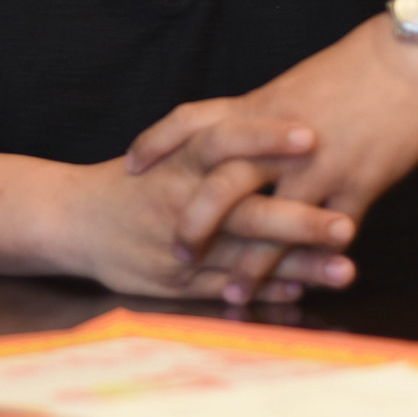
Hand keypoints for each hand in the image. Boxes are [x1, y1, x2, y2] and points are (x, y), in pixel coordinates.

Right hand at [62, 120, 356, 300]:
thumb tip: (293, 125)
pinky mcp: (174, 282)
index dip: (265, 137)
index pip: (225, 141)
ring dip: (296, 267)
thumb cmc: (135, 180)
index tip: (311, 134)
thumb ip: (222, 143)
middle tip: (346, 226)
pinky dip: (263, 291)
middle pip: (245, 212)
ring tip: (345, 270)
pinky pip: (225, 287)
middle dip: (298, 222)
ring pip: (244, 259)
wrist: (72, 219)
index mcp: (181, 162)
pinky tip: (301, 292)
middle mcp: (181, 203)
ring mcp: (179, 247)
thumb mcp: (171, 150)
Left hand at [126, 15, 417, 299]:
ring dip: (254, 264)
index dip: (157, 141)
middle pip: (225, 183)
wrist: (405, 60)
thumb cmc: (347, 73)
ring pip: (275, 220)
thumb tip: (228, 140)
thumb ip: (257, 117)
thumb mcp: (289, 87)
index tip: (130, 166)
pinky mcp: (358, 183)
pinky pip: (330, 232)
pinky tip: (302, 289)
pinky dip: (314, 265)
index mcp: (258, 107)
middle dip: (197, 222)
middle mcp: (279, 139)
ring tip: (233, 295)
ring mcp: (319, 164)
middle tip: (176, 253)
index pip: (192, 120)